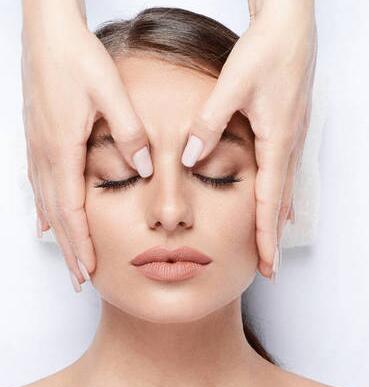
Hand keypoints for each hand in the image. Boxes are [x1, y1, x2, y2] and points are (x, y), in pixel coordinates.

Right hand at [21, 1, 152, 289]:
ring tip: (68, 259)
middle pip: (57, 216)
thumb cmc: (77, 60)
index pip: (72, 211)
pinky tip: (44, 223)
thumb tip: (146, 169)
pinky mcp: (38, 140)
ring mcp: (38, 148)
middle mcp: (45, 155)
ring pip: (47, 204)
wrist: (49, 34)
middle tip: (80, 279)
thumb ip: (130, 133)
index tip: (90, 270)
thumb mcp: (111, 93)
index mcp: (63, 148)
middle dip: (70, 250)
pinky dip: (46, 210)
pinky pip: (39, 186)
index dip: (81, 244)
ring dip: (59, 235)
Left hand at [181, 0, 316, 278]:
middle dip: (273, 238)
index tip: (266, 264)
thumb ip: (209, 123)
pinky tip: (278, 202)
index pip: (269, 201)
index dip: (265, 236)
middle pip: (280, 203)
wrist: (290, 25)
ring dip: (276, 219)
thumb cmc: (267, 51)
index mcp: (276, 139)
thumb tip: (189, 156)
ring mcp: (291, 136)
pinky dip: (280, 194)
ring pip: (284, 189)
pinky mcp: (288, 127)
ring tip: (270, 243)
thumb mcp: (233, 86)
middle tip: (269, 267)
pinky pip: (284, 171)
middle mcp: (288, 144)